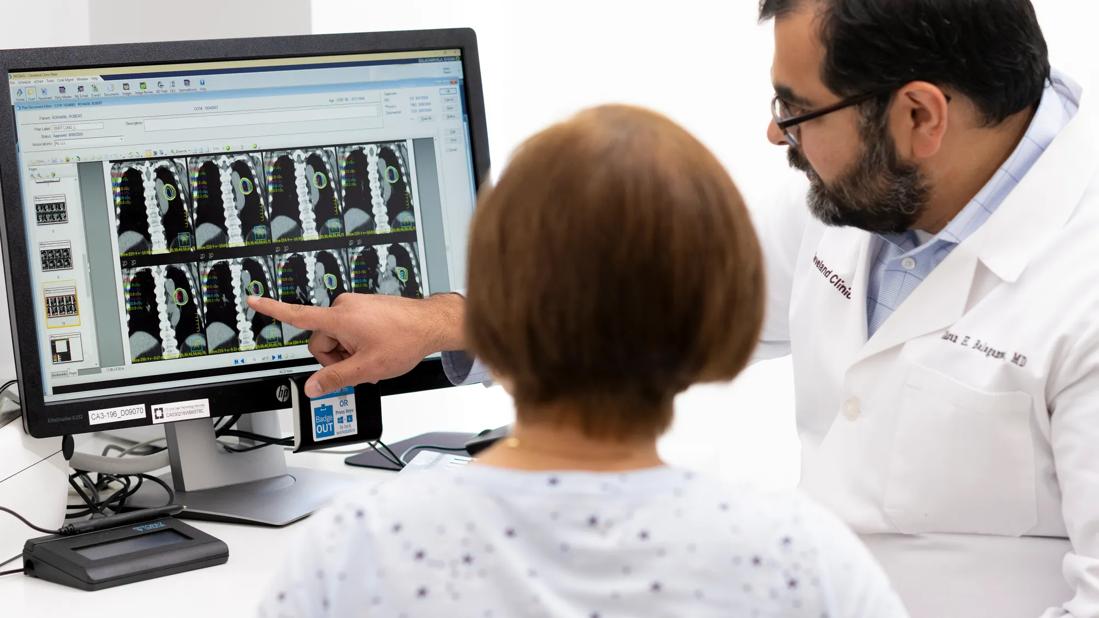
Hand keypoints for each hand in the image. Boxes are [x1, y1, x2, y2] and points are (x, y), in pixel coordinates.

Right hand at [247, 293, 464, 396]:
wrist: (430, 324)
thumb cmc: (404, 339)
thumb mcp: (367, 368)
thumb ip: (336, 379)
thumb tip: (313, 387)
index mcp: (338, 317)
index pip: (297, 314)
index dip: (272, 310)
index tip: (253, 301)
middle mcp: (344, 306)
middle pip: (321, 341)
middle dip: (335, 358)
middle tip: (359, 368)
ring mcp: (355, 306)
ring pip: (336, 338)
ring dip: (348, 352)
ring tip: (372, 358)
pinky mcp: (365, 308)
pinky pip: (350, 330)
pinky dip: (358, 343)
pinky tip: (376, 350)